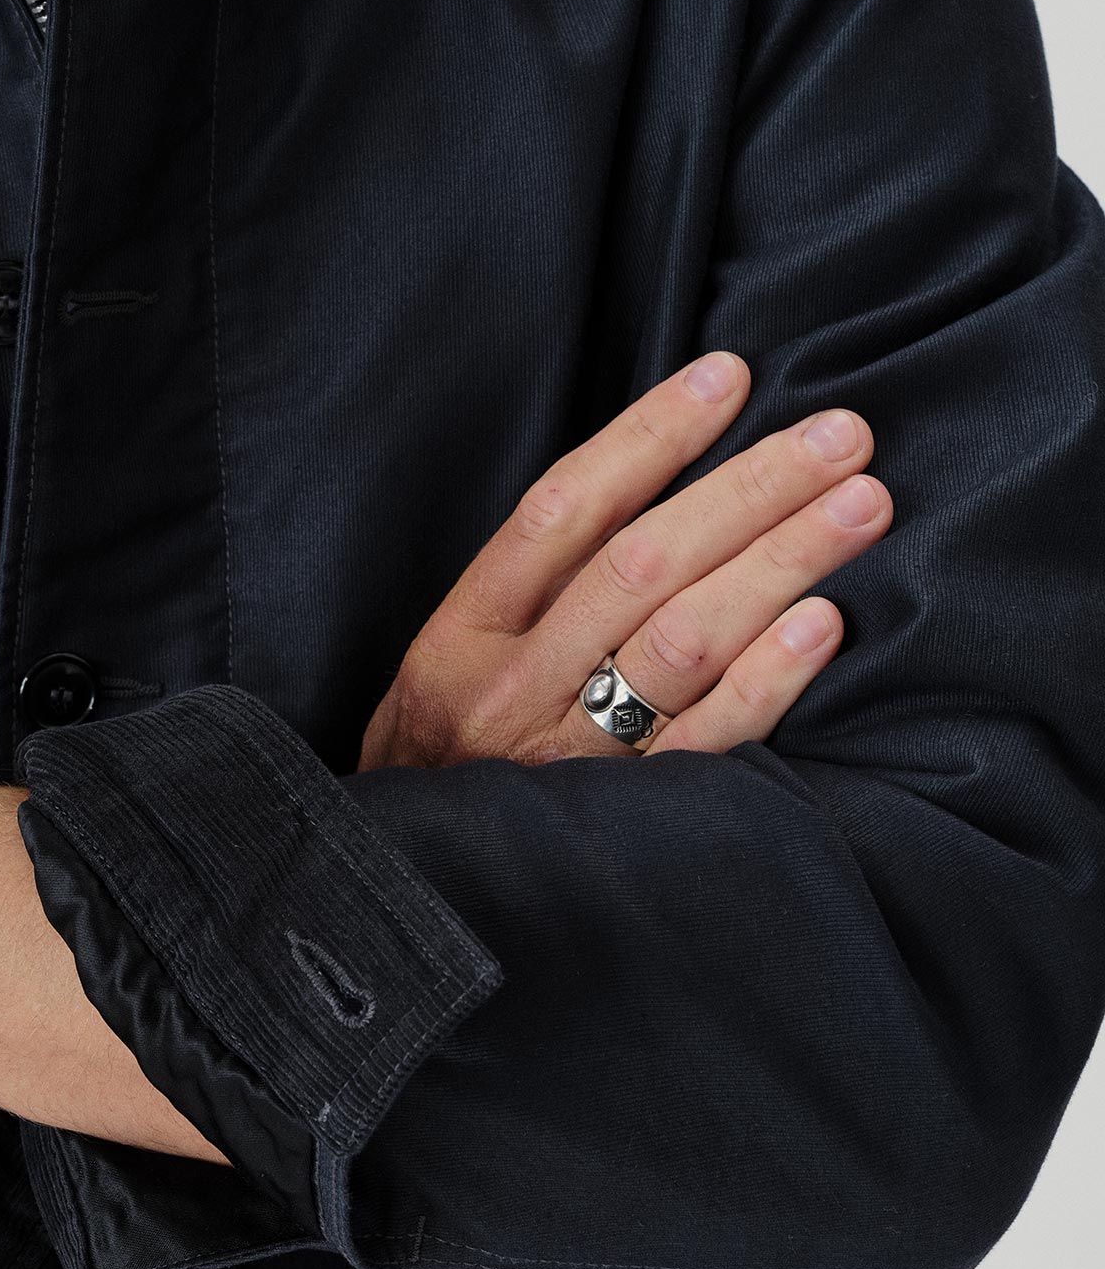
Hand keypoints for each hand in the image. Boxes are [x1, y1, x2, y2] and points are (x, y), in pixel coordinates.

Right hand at [360, 351, 890, 770]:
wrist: (409, 890)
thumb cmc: (445, 757)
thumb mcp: (452, 660)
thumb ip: (534, 587)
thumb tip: (663, 479)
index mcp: (460, 634)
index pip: (563, 512)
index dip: (650, 437)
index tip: (731, 378)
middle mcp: (508, 690)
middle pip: (640, 567)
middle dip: (748, 490)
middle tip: (839, 438)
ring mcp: (565, 759)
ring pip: (681, 644)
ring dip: (778, 564)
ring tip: (860, 506)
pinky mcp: (622, 821)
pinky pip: (706, 744)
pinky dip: (768, 680)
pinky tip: (823, 623)